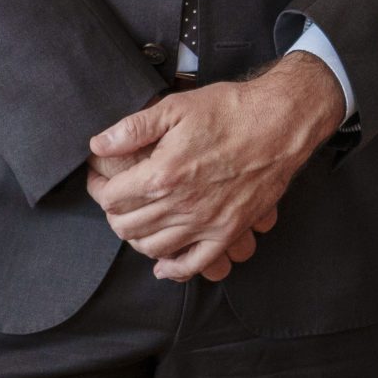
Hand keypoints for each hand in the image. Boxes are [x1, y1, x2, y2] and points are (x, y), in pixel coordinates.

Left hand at [86, 52, 345, 282]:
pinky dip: (172, 269)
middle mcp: (180, 206)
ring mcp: (205, 224)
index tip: (100, 180)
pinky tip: (164, 263)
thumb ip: (132, 129)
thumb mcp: (176, 108)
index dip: (99, 188)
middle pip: (126, 227)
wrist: (279, 124)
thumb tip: (98, 145)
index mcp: (162, 175)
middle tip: (116, 199)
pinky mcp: (227, 233)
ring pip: (152, 248)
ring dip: (137, 238)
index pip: (111, 198)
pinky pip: (193, 265)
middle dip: (114, 213)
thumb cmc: (230, 111)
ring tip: (137, 221)